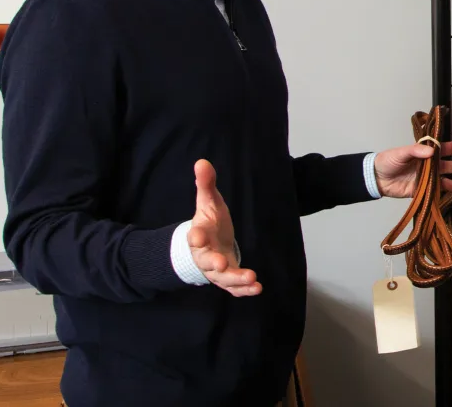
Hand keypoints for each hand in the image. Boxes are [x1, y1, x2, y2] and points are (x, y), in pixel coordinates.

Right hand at [188, 159, 260, 297]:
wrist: (209, 245)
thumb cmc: (210, 222)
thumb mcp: (208, 202)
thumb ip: (206, 184)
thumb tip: (202, 161)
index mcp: (199, 235)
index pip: (194, 237)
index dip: (195, 236)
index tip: (195, 235)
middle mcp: (205, 255)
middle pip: (207, 261)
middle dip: (214, 263)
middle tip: (222, 264)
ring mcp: (216, 270)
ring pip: (223, 278)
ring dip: (236, 279)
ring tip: (252, 278)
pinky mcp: (227, 279)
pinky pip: (233, 288)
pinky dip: (244, 290)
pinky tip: (257, 288)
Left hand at [374, 141, 451, 198]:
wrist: (376, 178)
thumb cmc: (388, 161)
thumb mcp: (400, 153)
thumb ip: (415, 151)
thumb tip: (430, 152)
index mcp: (428, 151)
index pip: (449, 148)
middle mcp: (432, 163)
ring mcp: (430, 178)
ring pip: (451, 179)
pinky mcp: (425, 190)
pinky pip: (441, 191)